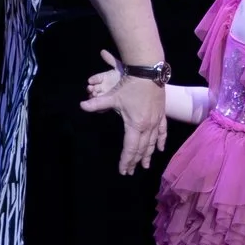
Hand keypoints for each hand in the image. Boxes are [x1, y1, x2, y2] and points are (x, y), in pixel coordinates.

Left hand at [78, 50, 168, 175]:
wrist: (149, 73)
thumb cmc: (130, 85)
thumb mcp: (113, 96)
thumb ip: (97, 103)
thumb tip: (81, 105)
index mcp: (135, 125)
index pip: (130, 148)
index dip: (126, 160)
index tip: (123, 170)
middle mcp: (147, 127)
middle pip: (141, 149)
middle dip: (135, 161)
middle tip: (130, 171)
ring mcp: (156, 121)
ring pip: (152, 143)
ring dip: (147, 155)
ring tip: (144, 166)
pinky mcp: (161, 115)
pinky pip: (162, 132)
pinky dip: (160, 142)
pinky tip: (160, 150)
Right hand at [83, 50, 125, 104]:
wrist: (138, 83)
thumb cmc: (127, 74)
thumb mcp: (119, 67)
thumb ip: (110, 59)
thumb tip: (102, 51)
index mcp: (105, 77)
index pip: (96, 79)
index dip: (93, 80)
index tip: (90, 81)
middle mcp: (105, 86)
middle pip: (95, 88)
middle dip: (92, 89)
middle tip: (91, 89)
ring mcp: (108, 95)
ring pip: (98, 97)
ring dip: (95, 97)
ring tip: (95, 96)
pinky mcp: (111, 102)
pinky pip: (104, 106)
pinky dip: (100, 107)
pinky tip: (99, 106)